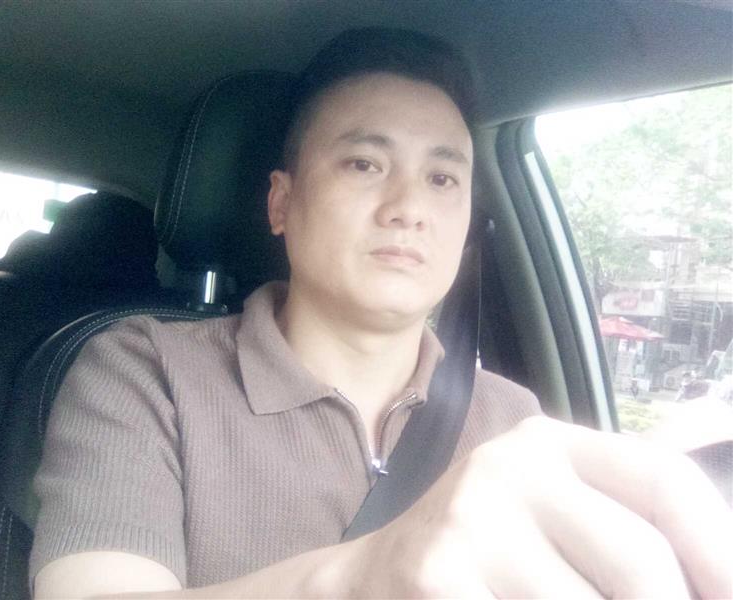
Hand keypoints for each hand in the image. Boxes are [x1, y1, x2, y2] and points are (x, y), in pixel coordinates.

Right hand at [351, 416, 731, 597]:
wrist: (379, 573)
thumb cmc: (485, 548)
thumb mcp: (549, 513)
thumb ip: (622, 532)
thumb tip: (717, 585)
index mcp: (548, 443)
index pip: (664, 479)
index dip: (722, 548)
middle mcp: (509, 467)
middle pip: (643, 566)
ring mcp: (470, 522)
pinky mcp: (440, 575)